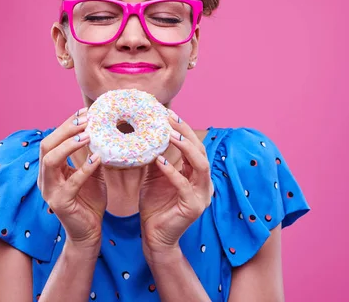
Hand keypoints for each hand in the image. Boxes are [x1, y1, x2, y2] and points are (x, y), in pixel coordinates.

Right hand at [37, 108, 105, 249]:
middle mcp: (45, 178)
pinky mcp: (60, 203)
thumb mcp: (91, 173)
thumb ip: (92, 155)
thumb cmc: (89, 201)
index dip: (67, 124)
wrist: (88, 232)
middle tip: (86, 120)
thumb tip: (104, 131)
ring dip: (69, 145)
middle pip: (47, 146)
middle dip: (66, 130)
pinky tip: (97, 159)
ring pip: (51, 160)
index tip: (84, 112)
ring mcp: (50, 191)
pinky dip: (84, 168)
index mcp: (50, 169)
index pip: (52, 140)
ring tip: (88, 135)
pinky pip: (71, 182)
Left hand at [139, 110, 213, 256]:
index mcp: (197, 174)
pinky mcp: (193, 207)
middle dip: (185, 132)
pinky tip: (159, 160)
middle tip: (168, 117)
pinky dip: (172, 171)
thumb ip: (156, 157)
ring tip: (169, 133)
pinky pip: (184, 185)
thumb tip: (144, 133)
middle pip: (200, 150)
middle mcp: (204, 183)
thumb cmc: (155, 206)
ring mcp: (202, 195)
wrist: (155, 237)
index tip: (168, 113)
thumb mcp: (154, 176)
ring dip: (185, 147)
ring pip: (200, 165)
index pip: (194, 145)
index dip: (182, 128)